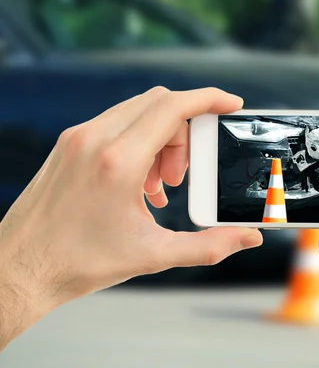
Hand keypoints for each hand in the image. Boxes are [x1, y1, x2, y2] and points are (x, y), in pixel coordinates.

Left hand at [0, 87, 261, 348]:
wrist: (19, 268)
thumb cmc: (78, 262)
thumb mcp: (153, 255)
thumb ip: (208, 246)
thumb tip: (247, 240)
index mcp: (118, 161)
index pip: (173, 107)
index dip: (209, 99)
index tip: (230, 104)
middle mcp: (94, 139)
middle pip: (159, 105)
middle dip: (185, 132)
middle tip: (184, 174)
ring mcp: (77, 138)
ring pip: (137, 113)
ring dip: (161, 139)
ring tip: (161, 185)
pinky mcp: (68, 145)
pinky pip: (116, 126)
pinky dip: (139, 144)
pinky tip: (139, 185)